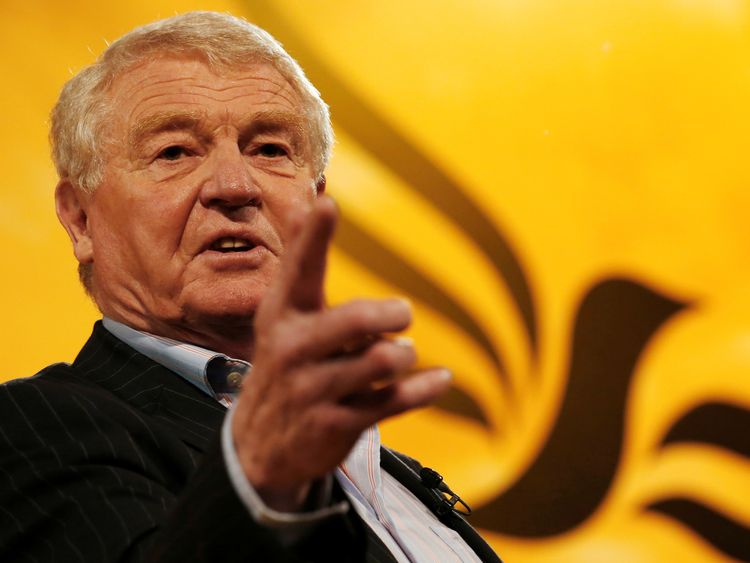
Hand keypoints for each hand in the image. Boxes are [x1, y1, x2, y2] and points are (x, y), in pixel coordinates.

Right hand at [231, 195, 450, 511]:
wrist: (260, 446)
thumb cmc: (285, 362)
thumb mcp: (283, 315)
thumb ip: (302, 262)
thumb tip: (311, 200)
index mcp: (281, 315)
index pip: (298, 270)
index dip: (313, 238)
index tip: (328, 203)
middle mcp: (293, 350)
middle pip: (353, 320)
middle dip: (388, 315)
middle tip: (403, 314)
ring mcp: (313, 390)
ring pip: (380, 361)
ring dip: (402, 355)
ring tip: (402, 353)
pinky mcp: (337, 424)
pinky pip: (394, 401)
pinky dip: (425, 388)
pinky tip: (440, 379)